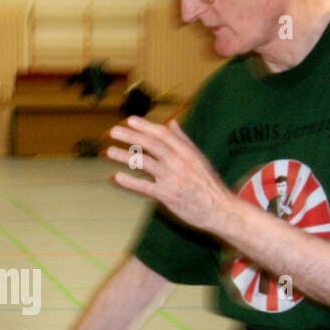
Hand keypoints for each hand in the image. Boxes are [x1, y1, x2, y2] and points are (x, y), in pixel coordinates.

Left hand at [106, 117, 235, 235]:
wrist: (221, 209)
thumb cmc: (209, 184)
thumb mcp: (199, 158)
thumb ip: (184, 141)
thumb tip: (172, 124)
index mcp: (187, 151)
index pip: (163, 134)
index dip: (145, 126)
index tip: (130, 120)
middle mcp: (179, 162)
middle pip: (151, 144)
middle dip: (131, 136)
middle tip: (113, 131)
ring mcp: (173, 178)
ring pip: (145, 162)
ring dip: (125, 156)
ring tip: (109, 151)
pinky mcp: (168, 196)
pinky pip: (145, 186)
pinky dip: (130, 181)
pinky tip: (116, 178)